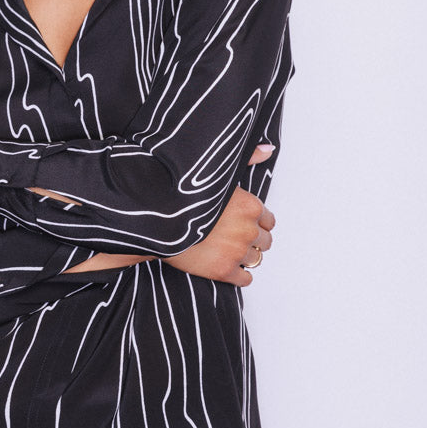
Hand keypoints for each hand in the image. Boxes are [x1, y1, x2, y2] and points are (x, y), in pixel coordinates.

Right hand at [62, 145, 276, 280]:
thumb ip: (246, 160)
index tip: (242, 223)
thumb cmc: (183, 195)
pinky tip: (225, 266)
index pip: (269, 221)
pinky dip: (238, 275)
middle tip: (232, 238)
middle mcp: (248, 229)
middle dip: (251, 240)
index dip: (255, 222)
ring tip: (226, 251)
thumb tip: (268, 148)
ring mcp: (237, 252)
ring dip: (244, 257)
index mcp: (250, 206)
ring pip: (256, 260)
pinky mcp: (224, 271)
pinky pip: (245, 279)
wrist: (157, 220)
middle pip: (265, 242)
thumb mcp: (217, 173)